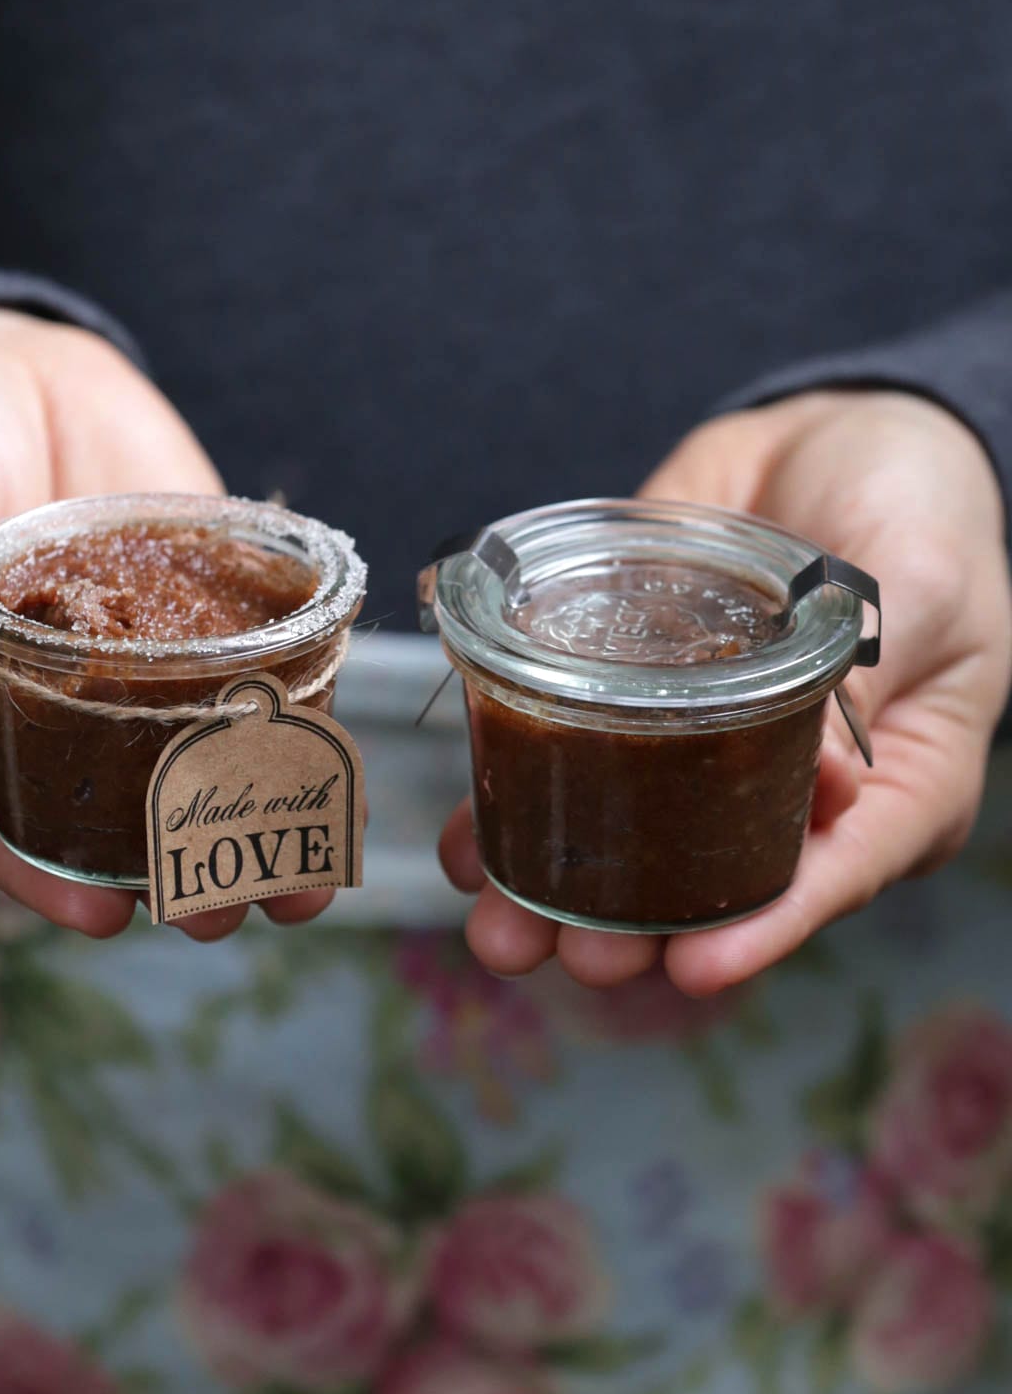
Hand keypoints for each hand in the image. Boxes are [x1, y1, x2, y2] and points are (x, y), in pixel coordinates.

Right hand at [0, 307, 335, 939]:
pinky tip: (336, 761)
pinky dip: (289, 723)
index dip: (37, 877)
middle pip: (92, 824)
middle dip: (166, 870)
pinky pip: (238, 681)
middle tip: (231, 902)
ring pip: (178, 772)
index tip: (104, 915)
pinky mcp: (185, 624)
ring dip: (247, 822)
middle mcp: (23, 721)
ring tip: (307, 866)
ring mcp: (112, 679)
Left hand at [440, 391, 1011, 992]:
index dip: (764, 929)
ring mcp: (704, 742)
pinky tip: (471, 837)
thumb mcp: (923, 584)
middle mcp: (791, 788)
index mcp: (892, 786)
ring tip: (502, 926)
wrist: (845, 426)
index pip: (832, 876)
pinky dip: (514, 795)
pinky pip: (572, 752)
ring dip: (558, 891)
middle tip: (577, 953)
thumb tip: (824, 777)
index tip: (695, 967)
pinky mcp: (635, 688)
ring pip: (630, 841)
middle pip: (715, 884)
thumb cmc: (922, 506)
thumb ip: (871, 672)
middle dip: (638, 928)